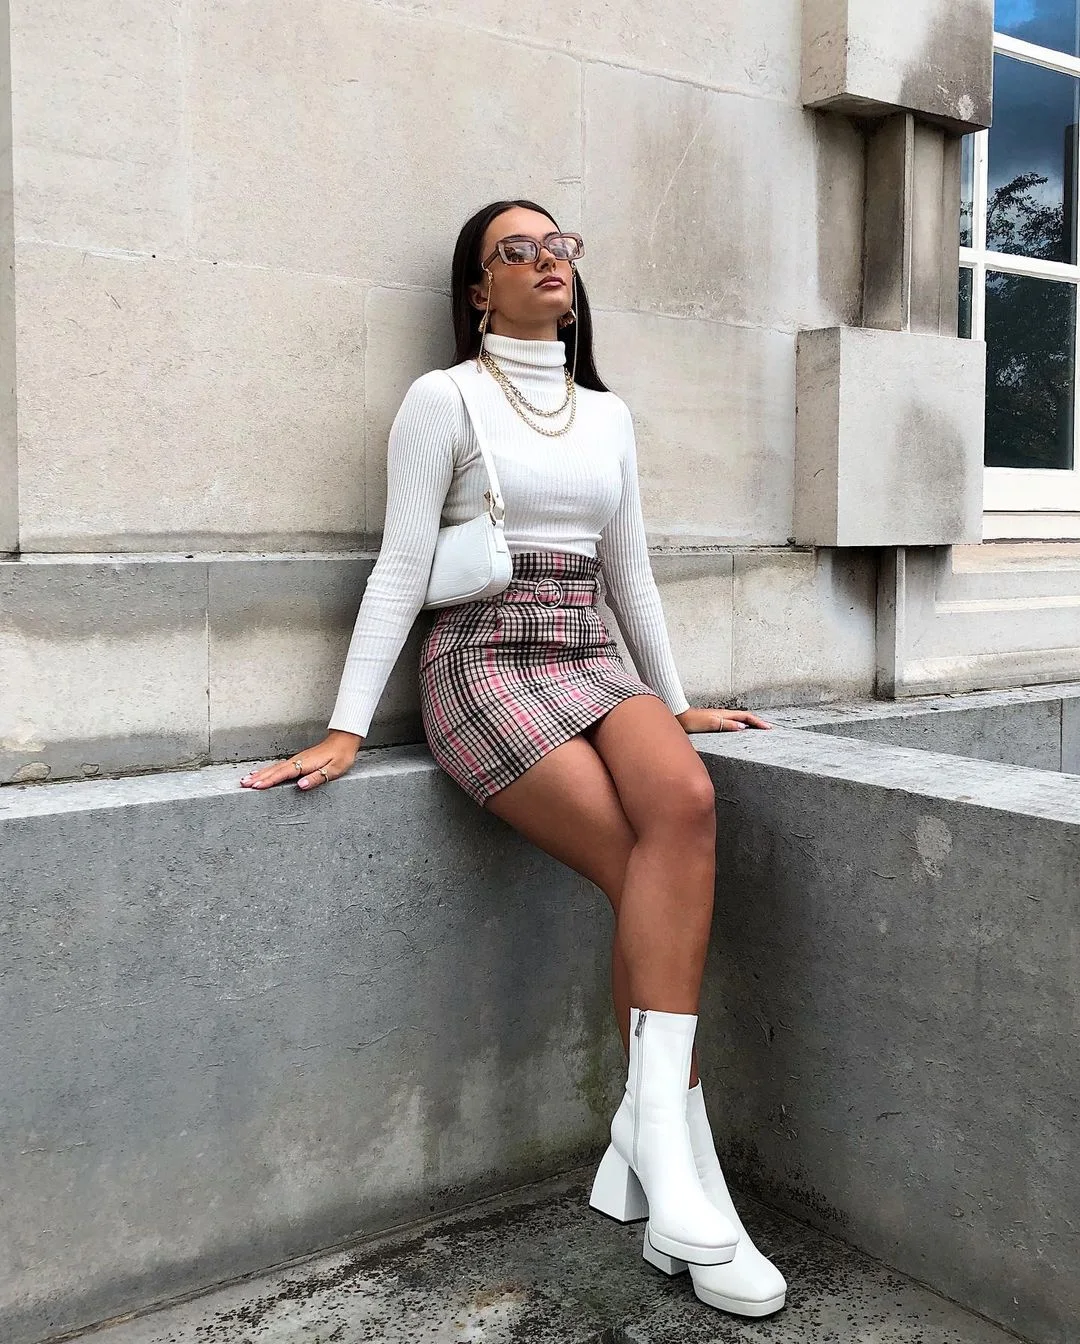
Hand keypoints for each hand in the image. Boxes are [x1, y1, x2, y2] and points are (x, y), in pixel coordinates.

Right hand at [239, 730, 362, 790]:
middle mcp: (297, 761)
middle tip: (243, 784)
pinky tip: (261, 773)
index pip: (284, 774)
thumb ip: (317, 777)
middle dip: (258, 777)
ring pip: (274, 768)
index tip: (256, 786)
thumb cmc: (341, 756)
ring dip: (259, 774)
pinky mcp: (298, 760)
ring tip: (245, 780)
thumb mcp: (334, 769)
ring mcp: (296, 759)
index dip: (269, 780)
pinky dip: (267, 770)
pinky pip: (279, 767)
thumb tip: (300, 785)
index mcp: (305, 764)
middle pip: (274, 770)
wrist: (344, 741)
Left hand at [676, 707, 771, 733]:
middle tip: (767, 728)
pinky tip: (739, 730)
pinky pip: (732, 723)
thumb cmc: (693, 721)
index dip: (758, 722)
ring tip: (758, 729)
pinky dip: (740, 725)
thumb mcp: (712, 724)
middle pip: (745, 717)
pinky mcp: (714, 722)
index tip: (768, 727)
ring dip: (750, 723)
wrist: (680, 717)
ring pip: (739, 719)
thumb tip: (743, 727)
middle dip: (757, 722)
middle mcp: (724, 715)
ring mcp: (720, 717)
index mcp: (725, 714)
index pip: (746, 717)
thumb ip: (727, 725)